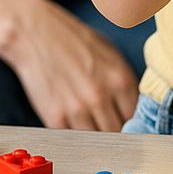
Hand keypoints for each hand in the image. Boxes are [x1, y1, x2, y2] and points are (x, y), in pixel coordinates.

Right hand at [1, 0, 140, 130]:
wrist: (35, 33)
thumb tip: (135, 107)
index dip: (134, 122)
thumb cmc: (73, 39)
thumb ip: (124, 81)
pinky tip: (74, 121)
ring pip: (97, 140)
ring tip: (91, 123)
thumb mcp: (110, 53)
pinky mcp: (55, 118)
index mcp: (119, 78)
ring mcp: (77, 109)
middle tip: (110, 125)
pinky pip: (74, 138)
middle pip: (119, 133)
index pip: (137, 116)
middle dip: (117, 131)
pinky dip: (76, 135)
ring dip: (96, 136)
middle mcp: (101, 96)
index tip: (129, 123)